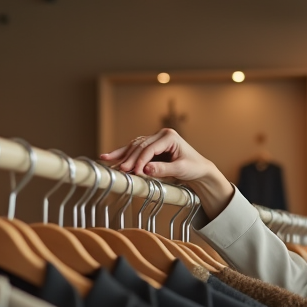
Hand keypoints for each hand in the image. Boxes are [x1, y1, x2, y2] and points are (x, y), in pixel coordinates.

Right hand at [99, 129, 234, 216]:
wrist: (199, 169)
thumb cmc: (193, 168)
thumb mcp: (180, 170)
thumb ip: (163, 170)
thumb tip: (146, 169)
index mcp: (169, 136)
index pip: (150, 148)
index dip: (140, 160)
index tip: (135, 172)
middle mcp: (161, 135)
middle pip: (140, 146)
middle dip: (128, 158)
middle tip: (119, 169)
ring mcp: (155, 139)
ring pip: (134, 146)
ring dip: (121, 155)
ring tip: (106, 160)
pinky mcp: (151, 147)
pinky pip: (135, 150)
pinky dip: (124, 155)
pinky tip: (110, 157)